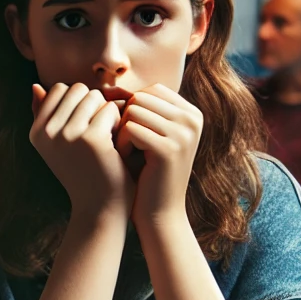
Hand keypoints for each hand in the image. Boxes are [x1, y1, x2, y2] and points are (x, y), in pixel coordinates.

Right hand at [30, 83, 132, 220]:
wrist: (99, 208)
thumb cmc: (84, 173)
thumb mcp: (58, 145)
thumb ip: (46, 116)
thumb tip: (35, 86)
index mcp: (36, 132)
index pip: (60, 90)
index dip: (78, 103)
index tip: (85, 126)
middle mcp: (47, 132)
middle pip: (78, 90)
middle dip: (93, 105)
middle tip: (99, 132)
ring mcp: (68, 135)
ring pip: (95, 97)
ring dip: (106, 113)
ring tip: (107, 138)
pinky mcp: (92, 139)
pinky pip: (111, 110)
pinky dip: (119, 123)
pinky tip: (117, 144)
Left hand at [114, 84, 201, 230]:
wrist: (159, 213)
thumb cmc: (145, 172)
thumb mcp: (145, 135)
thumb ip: (134, 109)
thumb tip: (107, 86)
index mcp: (191, 113)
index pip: (150, 91)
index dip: (131, 109)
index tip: (129, 134)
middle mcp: (193, 119)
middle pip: (140, 98)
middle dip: (124, 120)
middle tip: (125, 145)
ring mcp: (184, 133)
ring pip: (133, 111)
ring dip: (121, 131)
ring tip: (126, 152)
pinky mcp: (169, 149)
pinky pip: (130, 129)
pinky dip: (120, 143)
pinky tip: (125, 159)